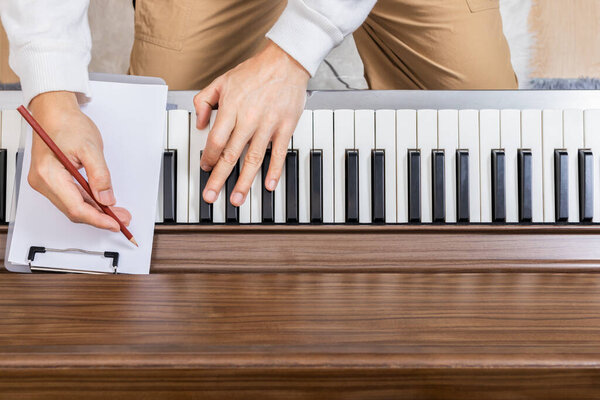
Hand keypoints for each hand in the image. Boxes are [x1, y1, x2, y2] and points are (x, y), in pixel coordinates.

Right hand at [28, 91, 130, 230]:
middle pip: (74, 210)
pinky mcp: (51, 181)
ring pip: (73, 206)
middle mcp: (43, 182)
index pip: (75, 207)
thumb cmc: (68, 125)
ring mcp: (45, 183)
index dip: (98, 219)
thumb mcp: (91, 148)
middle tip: (122, 219)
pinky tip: (103, 204)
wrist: (56, 113)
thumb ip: (100, 176)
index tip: (115, 223)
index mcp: (50, 174)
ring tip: (117, 213)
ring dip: (95, 212)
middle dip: (100, 217)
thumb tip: (107, 199)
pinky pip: (71, 198)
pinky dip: (88, 203)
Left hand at [194, 40, 309, 205]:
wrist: (285, 62)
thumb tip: (199, 123)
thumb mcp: (222, 81)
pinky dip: (274, 171)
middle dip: (219, 179)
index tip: (205, 168)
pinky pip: (279, 154)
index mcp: (231, 109)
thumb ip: (205, 101)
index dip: (208, 158)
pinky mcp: (285, 127)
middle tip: (211, 196)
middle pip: (230, 155)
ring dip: (244, 182)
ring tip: (237, 199)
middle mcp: (248, 119)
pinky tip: (269, 185)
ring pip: (253, 159)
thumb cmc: (255, 72)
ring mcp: (268, 125)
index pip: (215, 141)